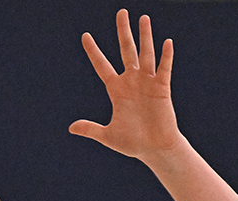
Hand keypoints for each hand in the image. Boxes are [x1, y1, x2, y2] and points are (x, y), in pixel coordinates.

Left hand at [69, 10, 183, 161]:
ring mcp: (147, 83)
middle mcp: (131, 81)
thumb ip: (91, 129)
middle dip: (123, 32)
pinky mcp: (162, 88)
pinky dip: (166, 57)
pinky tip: (166, 42)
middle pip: (126, 51)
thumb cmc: (132, 143)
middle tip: (121, 12)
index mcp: (116, 90)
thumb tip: (71, 128)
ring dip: (145, 36)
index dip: (93, 51)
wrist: (153, 149)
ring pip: (145, 54)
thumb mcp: (107, 135)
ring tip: (143, 18)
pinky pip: (164, 69)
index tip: (84, 36)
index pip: (102, 66)